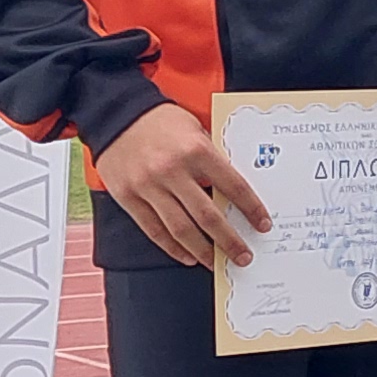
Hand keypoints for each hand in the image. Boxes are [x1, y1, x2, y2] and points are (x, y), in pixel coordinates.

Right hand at [94, 102, 270, 268]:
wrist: (114, 114)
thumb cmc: (159, 121)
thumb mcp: (195, 129)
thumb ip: (212, 158)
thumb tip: (232, 190)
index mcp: (196, 150)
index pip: (233, 186)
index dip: (251, 209)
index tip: (262, 224)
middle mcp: (172, 170)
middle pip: (208, 216)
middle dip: (229, 240)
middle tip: (243, 256)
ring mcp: (148, 186)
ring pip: (181, 229)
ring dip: (203, 251)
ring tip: (217, 262)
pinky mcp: (128, 197)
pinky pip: (154, 230)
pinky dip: (173, 248)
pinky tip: (187, 256)